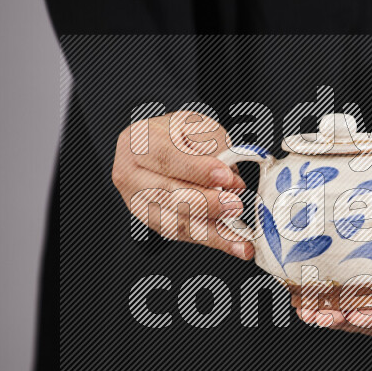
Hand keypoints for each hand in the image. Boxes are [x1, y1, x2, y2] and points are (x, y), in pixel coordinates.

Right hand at [111, 112, 253, 258]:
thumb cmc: (182, 136)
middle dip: (206, 203)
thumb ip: (214, 149)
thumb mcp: (199, 126)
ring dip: (212, 232)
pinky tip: (234, 244)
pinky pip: (184, 235)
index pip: (166, 158)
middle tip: (235, 204)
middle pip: (167, 195)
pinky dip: (212, 240)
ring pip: (175, 222)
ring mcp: (138, 202)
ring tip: (240, 238)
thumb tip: (230, 182)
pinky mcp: (153, 222)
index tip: (226, 177)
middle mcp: (131, 175)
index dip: (197, 170)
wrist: (167, 146)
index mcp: (139, 142)